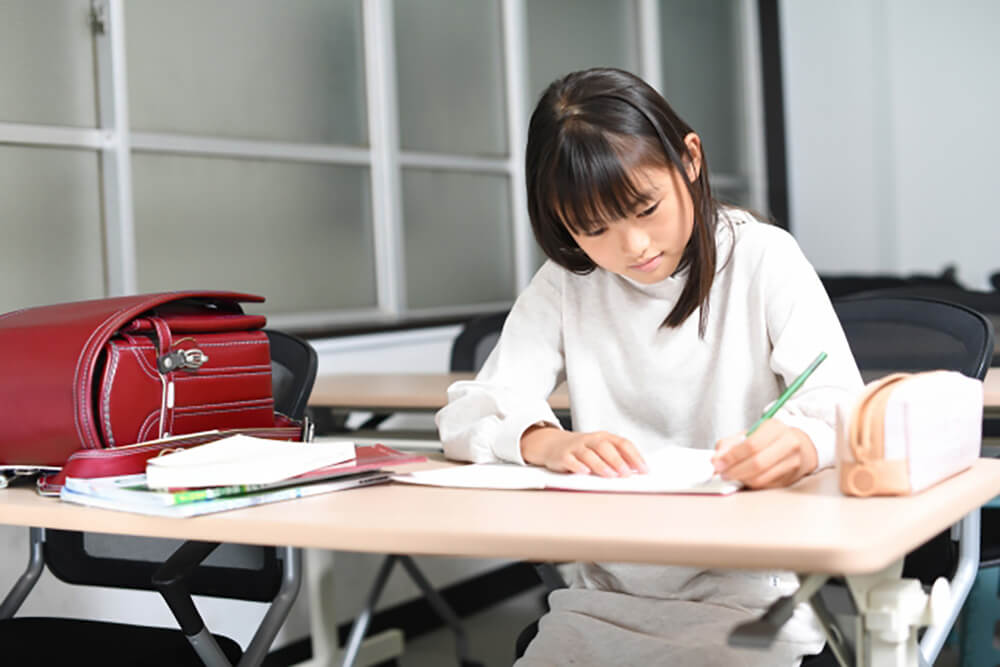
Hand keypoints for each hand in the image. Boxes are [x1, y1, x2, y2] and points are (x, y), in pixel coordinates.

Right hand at [520, 426, 647, 476]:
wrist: (552, 444)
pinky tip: (585, 472)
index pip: (622, 443)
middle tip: (627, 474)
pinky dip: (578, 466)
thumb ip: (616, 458)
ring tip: (610, 475)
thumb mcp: (600, 450)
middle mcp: (590, 440)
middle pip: (605, 448)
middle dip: (618, 461)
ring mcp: (575, 447)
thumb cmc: (582, 450)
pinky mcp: (562, 456)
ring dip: (601, 465)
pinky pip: (570, 460)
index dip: (634, 456)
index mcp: (603, 438)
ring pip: (589, 454)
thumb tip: (636, 472)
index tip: (644, 469)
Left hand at [711, 419, 816, 488]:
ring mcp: (792, 462)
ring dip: (740, 478)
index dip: (732, 456)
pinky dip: (749, 483)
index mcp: (775, 427)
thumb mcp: (750, 433)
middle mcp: (788, 443)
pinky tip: (743, 478)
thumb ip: (729, 444)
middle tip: (722, 472)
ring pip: (761, 477)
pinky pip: (765, 484)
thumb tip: (716, 459)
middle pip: (757, 463)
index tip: (717, 463)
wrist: (800, 445)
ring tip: (730, 475)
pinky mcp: (790, 477)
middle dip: (734, 470)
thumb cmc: (770, 438)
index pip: (751, 445)